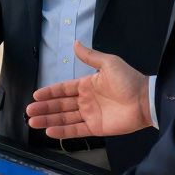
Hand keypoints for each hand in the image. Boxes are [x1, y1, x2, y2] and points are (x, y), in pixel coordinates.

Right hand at [26, 42, 151, 138]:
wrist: (145, 100)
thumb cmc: (127, 80)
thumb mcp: (108, 63)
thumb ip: (90, 56)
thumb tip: (75, 43)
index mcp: (87, 85)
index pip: (63, 89)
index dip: (50, 92)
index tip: (36, 95)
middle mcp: (86, 101)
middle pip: (60, 105)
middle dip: (44, 108)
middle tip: (29, 111)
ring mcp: (90, 115)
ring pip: (64, 118)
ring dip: (48, 119)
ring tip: (32, 122)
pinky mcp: (96, 128)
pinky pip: (76, 130)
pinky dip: (63, 131)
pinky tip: (49, 131)